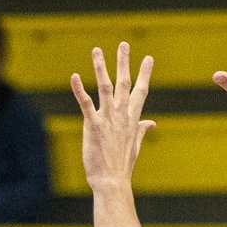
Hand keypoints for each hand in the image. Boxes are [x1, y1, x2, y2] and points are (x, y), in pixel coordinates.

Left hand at [71, 43, 156, 190]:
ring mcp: (108, 119)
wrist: (112, 182)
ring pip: (105, 87)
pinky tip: (74, 77)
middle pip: (124, 83)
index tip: (148, 58)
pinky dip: (79, 90)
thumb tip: (151, 123)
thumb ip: (141, 130)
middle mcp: (121, 115)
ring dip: (101, 67)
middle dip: (124, 63)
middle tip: (124, 44)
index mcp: (132, 119)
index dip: (145, 74)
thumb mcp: (135, 145)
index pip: (140, 91)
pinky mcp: (93, 126)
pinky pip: (86, 104)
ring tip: (96, 50)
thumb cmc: (122, 166)